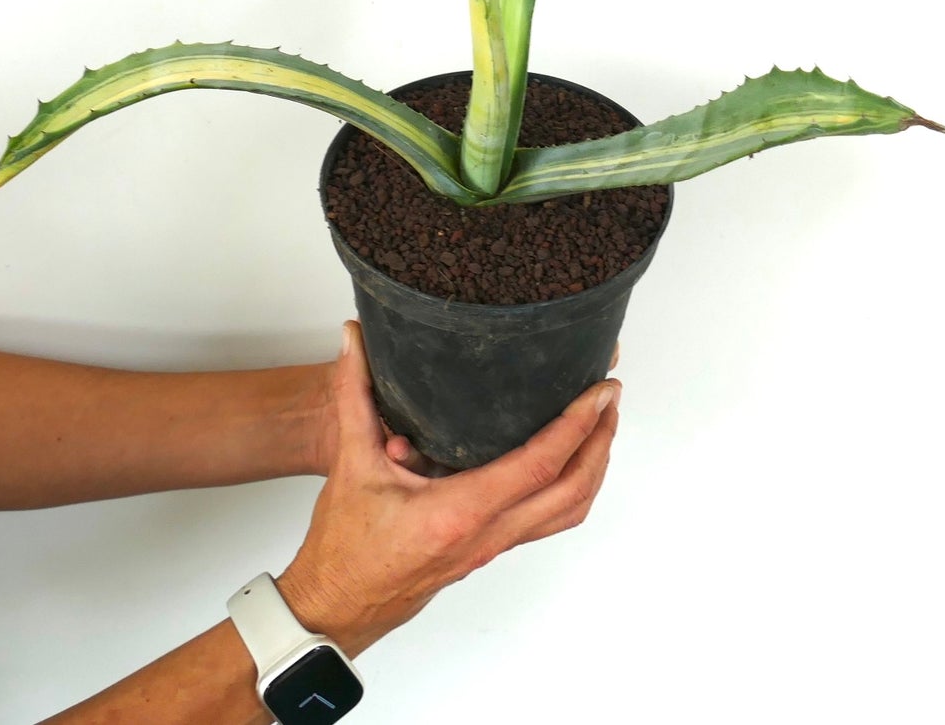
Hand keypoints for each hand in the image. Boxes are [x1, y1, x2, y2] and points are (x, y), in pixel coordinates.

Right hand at [279, 320, 620, 655]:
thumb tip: (355, 338)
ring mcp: (492, 547)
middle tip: (609, 396)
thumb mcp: (350, 462)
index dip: (578, 424)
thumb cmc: (344, 547)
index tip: (601, 390)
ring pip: (567, 513)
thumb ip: (354, 393)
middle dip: (600, 440)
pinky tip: (565, 460)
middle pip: (572, 492)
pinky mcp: (489, 550)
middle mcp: (487, 534)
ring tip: (599, 423)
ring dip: (592, 467)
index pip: (539, 465)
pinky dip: (571, 488)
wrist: (335, 607)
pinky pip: (548, 521)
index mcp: (460, 512)